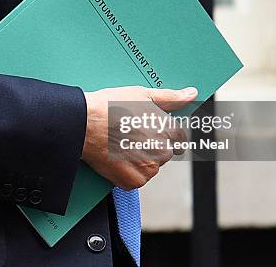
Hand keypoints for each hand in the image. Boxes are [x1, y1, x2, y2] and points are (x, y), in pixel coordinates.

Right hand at [81, 86, 197, 189]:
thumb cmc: (110, 106)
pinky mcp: (133, 182)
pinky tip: (114, 157)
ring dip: (139, 160)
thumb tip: (192, 94)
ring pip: (149, 167)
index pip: (177, 138)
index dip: (160, 133)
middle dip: (150, 147)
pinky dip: (126, 172)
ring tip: (118, 145)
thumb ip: (171, 98)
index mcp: (169, 130)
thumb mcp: (142, 95)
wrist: (83, 123)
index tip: (146, 130)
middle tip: (128, 135)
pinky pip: (135, 179)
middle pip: (163, 153)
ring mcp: (148, 169)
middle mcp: (163, 151)